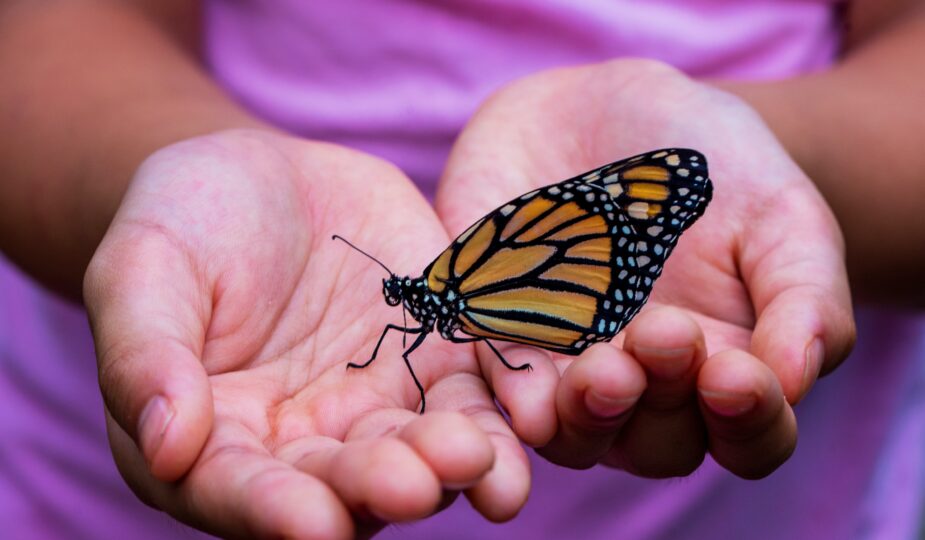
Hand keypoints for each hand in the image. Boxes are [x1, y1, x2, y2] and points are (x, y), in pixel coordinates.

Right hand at [84, 130, 528, 537]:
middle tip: (413, 484)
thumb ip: (146, 355)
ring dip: (453, 466)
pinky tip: (532, 416)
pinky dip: (504, 410)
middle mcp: (306, 443)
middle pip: (345, 485)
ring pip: (421, 452)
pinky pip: (476, 393)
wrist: (265, 177)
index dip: (273, 512)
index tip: (312, 524)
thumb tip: (165, 447)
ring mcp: (380, 405)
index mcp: (218, 441)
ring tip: (479, 460)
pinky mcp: (439, 360)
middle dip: (380, 488)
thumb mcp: (143, 269)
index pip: (241, 492)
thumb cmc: (183, 223)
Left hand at [436, 60, 855, 478]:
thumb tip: (794, 381)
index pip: (750, 437)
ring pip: (574, 433)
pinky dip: (512, 393)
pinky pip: (497, 381)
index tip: (736, 374)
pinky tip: (526, 395)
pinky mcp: (496, 334)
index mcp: (724, 370)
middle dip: (661, 404)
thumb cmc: (715, 168)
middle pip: (656, 445)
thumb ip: (804, 297)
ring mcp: (567, 368)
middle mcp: (645, 388)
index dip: (750, 422)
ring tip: (601, 370)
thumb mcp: (781, 215)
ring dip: (587, 416)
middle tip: (662, 334)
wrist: (610, 108)